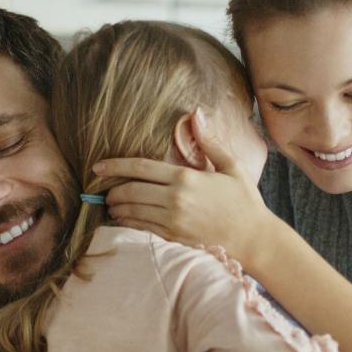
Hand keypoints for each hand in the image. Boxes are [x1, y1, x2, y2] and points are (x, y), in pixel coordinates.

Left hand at [93, 107, 278, 265]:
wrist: (254, 239)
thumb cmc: (245, 201)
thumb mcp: (231, 165)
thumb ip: (209, 141)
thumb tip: (197, 113)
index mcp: (185, 178)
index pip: (140, 168)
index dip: (115, 166)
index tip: (97, 167)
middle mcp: (174, 200)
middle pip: (130, 191)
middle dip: (112, 190)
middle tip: (104, 189)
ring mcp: (172, 221)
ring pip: (131, 211)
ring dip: (116, 207)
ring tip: (111, 204)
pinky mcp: (173, 238)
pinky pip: (141, 229)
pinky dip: (127, 223)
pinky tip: (122, 220)